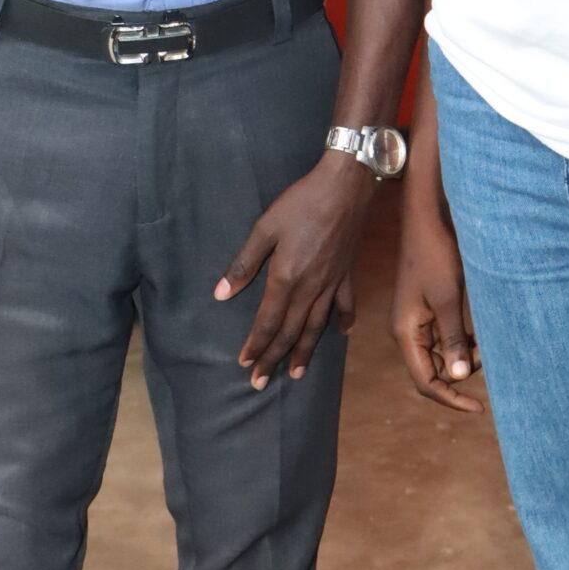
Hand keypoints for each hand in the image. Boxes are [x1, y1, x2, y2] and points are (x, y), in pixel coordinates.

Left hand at [216, 152, 370, 387]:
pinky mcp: (347, 274)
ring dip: (303, 351)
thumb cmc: (300, 203)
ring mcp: (332, 283)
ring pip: (316, 326)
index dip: (255, 345)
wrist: (345, 187)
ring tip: (295, 373)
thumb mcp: (265, 228)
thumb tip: (221, 294)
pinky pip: (346, 305)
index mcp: (285, 278)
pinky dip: (343, 321)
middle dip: (273, 358)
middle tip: (260, 383)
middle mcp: (310, 289)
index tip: (245, 364)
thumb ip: (243, 264)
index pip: (266, 321)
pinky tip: (340, 334)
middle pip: (289, 332)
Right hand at [391, 198, 482, 413]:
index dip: (451, 399)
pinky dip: (462, 341)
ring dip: (464, 356)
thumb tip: (458, 379)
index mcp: (405, 333)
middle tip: (489, 359)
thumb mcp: (448, 299)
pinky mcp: (426, 310)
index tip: (479, 407)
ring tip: (487, 344)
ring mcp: (415, 321)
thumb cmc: (436, 255)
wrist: (427, 219)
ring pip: (441, 355)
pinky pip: (444, 337)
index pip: (426, 382)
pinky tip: (480, 333)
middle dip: (461, 374)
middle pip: (433, 372)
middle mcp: (406, 332)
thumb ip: (454, 339)